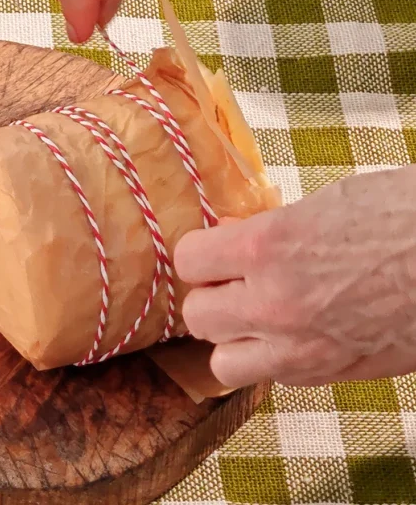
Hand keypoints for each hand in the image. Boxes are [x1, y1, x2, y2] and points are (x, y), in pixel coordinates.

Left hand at [175, 168, 415, 387]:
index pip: (187, 260)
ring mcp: (302, 348)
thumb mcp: (322, 204)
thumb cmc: (402, 214)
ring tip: (256, 314)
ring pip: (223, 363)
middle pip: (196, 316)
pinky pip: (273, 378)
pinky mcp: (332, 374)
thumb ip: (269, 229)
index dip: (201, 250)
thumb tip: (234, 237)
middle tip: (233, 280)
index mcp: (267, 247)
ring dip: (233, 338)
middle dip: (211, 294)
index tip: (214, 246)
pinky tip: (295, 331)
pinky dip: (273, 359)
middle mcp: (273, 303)